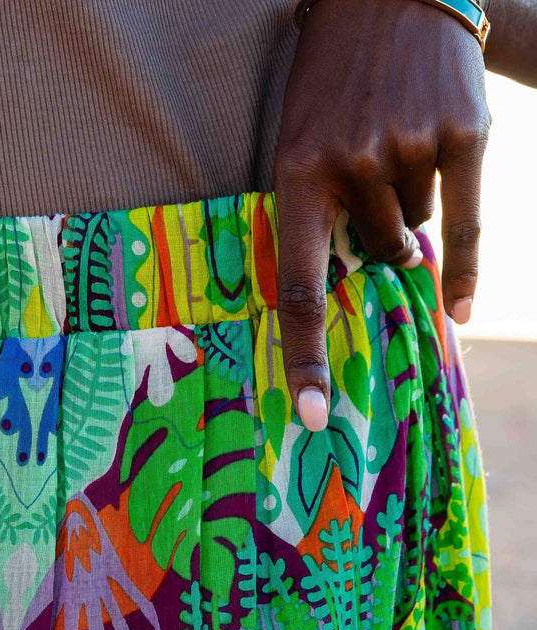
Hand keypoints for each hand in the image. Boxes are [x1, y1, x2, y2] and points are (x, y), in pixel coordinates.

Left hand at [273, 0, 490, 430]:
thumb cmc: (329, 83)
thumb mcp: (297, 144)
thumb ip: (318, 214)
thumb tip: (353, 288)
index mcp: (296, 179)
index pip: (298, 289)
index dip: (304, 357)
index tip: (312, 413)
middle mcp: (352, 169)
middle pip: (376, 256)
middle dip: (377, 240)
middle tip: (371, 181)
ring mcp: (409, 151)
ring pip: (416, 231)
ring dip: (410, 212)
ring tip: (396, 146)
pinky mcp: (463, 134)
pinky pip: (466, 224)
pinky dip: (463, 264)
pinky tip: (459, 308)